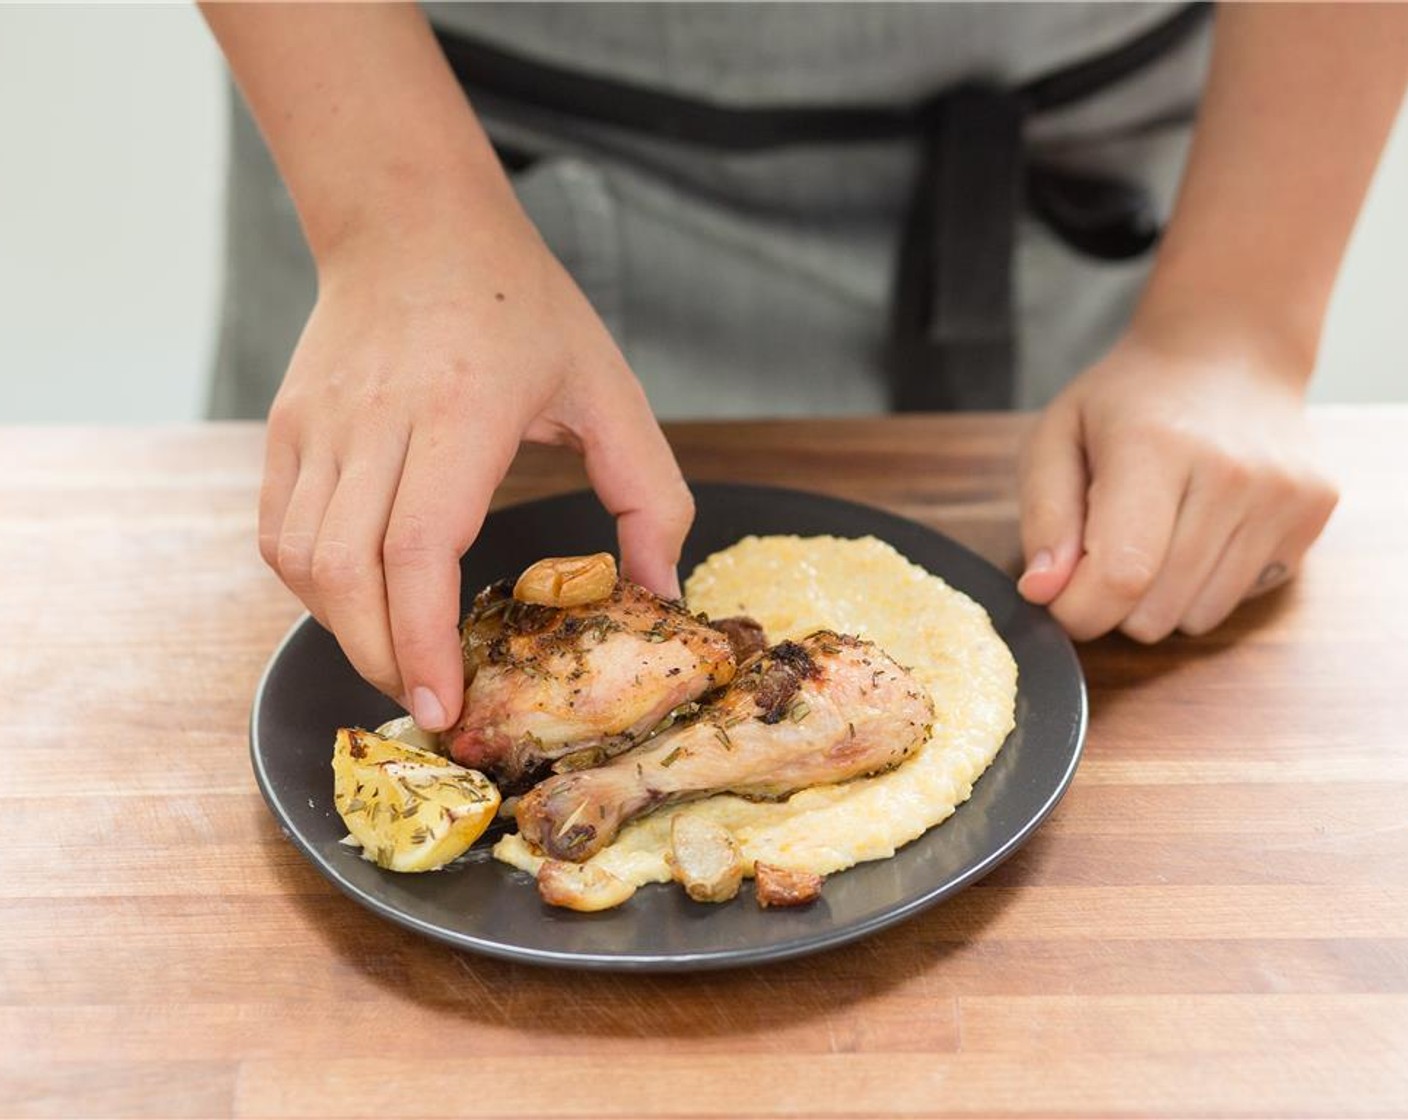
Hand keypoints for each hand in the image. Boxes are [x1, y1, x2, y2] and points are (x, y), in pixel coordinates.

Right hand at [259, 208, 692, 729]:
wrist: (413, 221)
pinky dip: (313, 586)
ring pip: (303, 560)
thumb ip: (650, 493)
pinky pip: (280, 531)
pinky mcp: (287, 426)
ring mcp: (318, 422)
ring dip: (346, 630)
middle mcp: (376, 418)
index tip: (443, 703)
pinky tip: (360, 602)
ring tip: (400, 659)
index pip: (417, 549)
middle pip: (347, 572)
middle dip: (383, 658)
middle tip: (431, 701)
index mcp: (460, 410)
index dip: (422, 641)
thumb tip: (660, 589)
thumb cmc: (518, 304)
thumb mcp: (608, 387)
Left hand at [1015, 324, 1337, 641]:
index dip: (1078, 609)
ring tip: (1157, 533)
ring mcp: (1283, 493)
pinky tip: (1201, 527)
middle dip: (1114, 604)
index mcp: (1155, 446)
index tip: (1060, 597)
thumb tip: (1042, 592)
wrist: (1229, 351)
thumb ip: (1044, 516)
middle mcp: (1231, 471)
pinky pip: (1241, 599)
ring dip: (1162, 598)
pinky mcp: (1314, 512)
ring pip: (1199, 617)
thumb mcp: (1057, 437)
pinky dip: (1208, 583)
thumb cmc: (1127, 402)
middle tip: (1108, 548)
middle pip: (1156, 610)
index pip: (1120, 575)